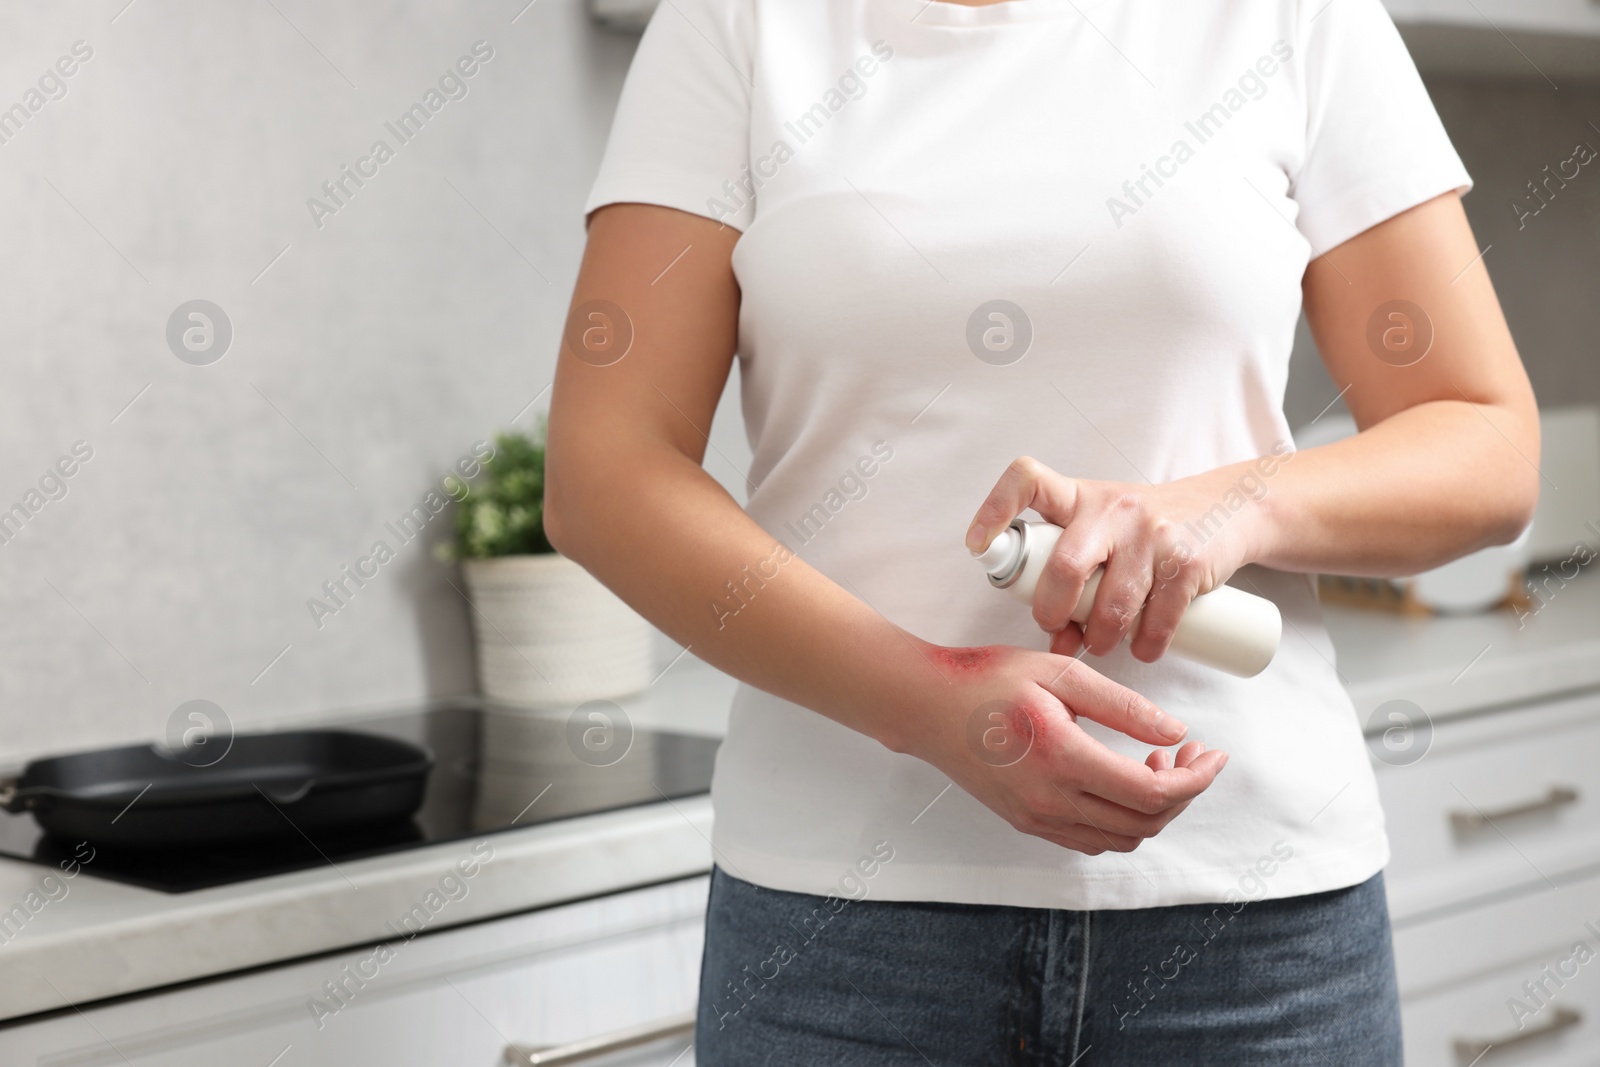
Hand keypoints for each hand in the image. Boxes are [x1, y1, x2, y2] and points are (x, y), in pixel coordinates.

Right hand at [898, 642, 1227, 854]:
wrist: (924, 707)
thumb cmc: (985, 680)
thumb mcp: (1058, 673)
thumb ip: (1121, 705)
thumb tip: (1174, 731)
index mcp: (1063, 760)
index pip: (1153, 793)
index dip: (1196, 779)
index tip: (1213, 754)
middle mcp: (1051, 801)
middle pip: (1145, 823)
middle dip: (1183, 793)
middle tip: (1191, 755)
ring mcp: (1037, 818)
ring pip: (1121, 838)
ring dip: (1153, 809)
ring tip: (1158, 764)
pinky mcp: (1027, 822)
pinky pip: (1091, 839)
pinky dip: (1121, 819)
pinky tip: (1121, 781)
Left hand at [965, 457, 1271, 663]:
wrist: (1228, 507)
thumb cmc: (1144, 530)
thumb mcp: (1102, 532)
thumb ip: (1073, 580)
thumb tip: (1055, 645)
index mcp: (1079, 496)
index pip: (1027, 480)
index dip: (994, 508)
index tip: (977, 544)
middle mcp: (1112, 509)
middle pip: (1065, 566)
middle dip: (1053, 612)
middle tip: (1057, 629)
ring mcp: (1152, 533)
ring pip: (1113, 605)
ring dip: (1103, 640)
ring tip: (1103, 645)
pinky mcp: (1188, 561)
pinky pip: (1157, 620)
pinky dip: (1146, 647)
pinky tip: (1144, 650)